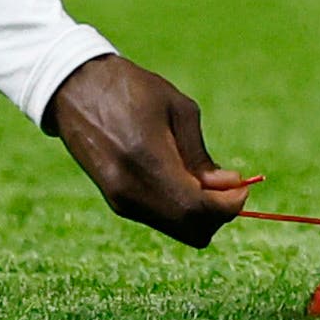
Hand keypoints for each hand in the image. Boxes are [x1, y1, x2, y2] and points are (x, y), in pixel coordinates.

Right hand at [43, 54, 253, 247]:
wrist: (76, 89)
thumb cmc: (132, 89)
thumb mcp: (177, 109)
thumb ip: (200, 155)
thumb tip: (225, 187)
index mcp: (147, 162)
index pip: (196, 209)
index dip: (228, 205)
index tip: (243, 186)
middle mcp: (131, 191)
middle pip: (191, 230)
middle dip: (218, 213)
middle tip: (229, 182)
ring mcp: (120, 201)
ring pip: (177, 229)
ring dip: (201, 212)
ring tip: (206, 177)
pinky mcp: (116, 201)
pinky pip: (161, 219)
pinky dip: (181, 208)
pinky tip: (185, 180)